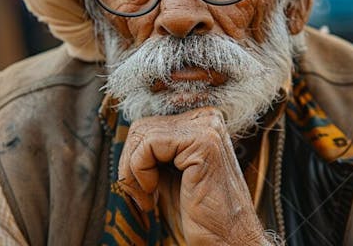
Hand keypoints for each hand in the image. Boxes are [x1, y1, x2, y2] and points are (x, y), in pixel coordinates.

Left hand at [117, 107, 268, 244]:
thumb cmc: (198, 213)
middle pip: (142, 127)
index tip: (142, 188)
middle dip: (130, 165)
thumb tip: (126, 141)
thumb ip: (153, 153)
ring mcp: (207, 127)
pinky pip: (149, 144)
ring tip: (148, 198)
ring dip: (134, 172)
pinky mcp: (203, 141)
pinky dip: (140, 171)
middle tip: (142, 196)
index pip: (147, 125)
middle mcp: (206, 119)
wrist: (226, 239)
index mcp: (200, 123)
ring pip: (142, 134)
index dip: (135, 158)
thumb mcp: (168, 174)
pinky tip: (154, 193)